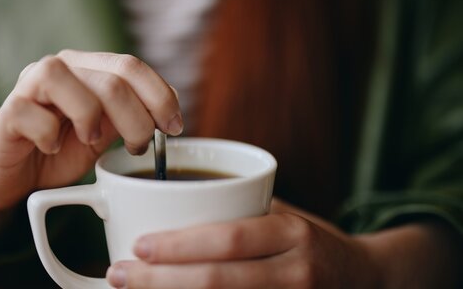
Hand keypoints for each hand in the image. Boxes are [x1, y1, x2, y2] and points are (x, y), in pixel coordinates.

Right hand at [0, 50, 181, 230]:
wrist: (18, 175)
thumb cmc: (65, 149)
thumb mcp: (107, 133)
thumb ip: (132, 116)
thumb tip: (172, 108)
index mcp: (89, 68)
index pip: (131, 66)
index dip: (160, 96)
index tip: (174, 127)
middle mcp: (62, 69)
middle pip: (110, 80)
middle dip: (137, 120)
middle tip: (138, 147)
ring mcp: (29, 87)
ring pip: (62, 78)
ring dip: (89, 116)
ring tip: (92, 140)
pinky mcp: (7, 113)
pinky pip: (29, 113)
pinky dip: (47, 134)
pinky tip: (53, 148)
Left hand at [106, 199, 462, 288]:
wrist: (366, 279)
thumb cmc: (310, 240)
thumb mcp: (284, 215)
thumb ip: (239, 213)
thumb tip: (173, 204)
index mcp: (292, 233)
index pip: (230, 239)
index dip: (181, 246)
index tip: (138, 245)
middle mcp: (296, 272)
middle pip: (219, 281)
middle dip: (160, 282)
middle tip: (119, 274)